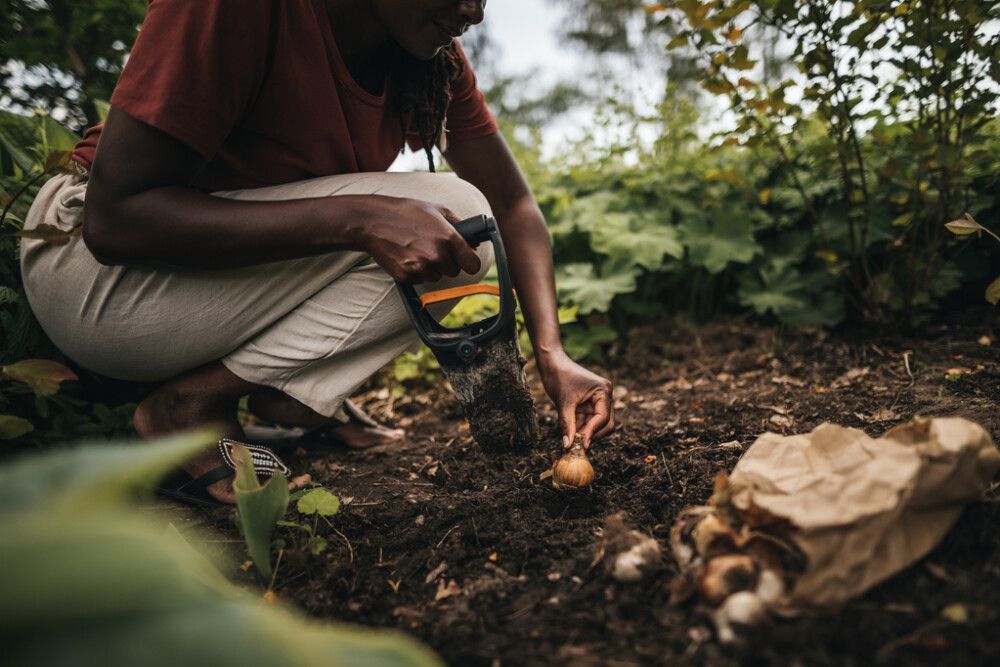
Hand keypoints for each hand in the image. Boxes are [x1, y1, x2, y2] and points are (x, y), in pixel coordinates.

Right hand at [355, 195, 481, 282]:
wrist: (373, 221)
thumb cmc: (406, 212)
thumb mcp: (436, 210)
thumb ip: (459, 226)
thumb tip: (474, 244)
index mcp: (449, 238)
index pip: (473, 265)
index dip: (469, 262)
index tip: (465, 260)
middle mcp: (438, 255)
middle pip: (454, 272)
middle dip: (446, 262)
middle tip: (431, 247)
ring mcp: (421, 268)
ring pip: (436, 276)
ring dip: (430, 267)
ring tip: (416, 248)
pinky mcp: (407, 276)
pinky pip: (419, 280)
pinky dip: (414, 271)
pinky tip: (405, 255)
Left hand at [539, 350, 615, 448]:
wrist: (551, 364)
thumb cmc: (559, 377)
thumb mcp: (563, 403)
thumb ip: (567, 424)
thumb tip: (568, 445)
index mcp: (603, 391)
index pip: (603, 417)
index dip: (592, 432)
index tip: (581, 444)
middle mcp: (605, 396)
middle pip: (606, 423)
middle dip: (593, 434)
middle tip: (577, 445)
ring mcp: (598, 400)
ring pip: (598, 424)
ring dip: (586, 432)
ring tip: (571, 440)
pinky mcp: (590, 404)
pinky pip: (589, 421)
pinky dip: (581, 428)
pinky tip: (570, 433)